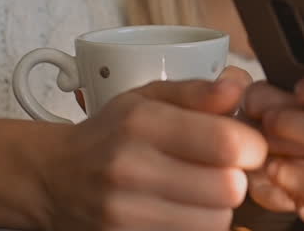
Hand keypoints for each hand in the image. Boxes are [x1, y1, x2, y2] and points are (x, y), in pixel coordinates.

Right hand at [39, 69, 266, 230]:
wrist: (52, 179)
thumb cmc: (111, 134)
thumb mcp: (148, 98)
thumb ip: (198, 91)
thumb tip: (240, 87)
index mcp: (142, 123)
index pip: (228, 143)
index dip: (251, 145)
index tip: (246, 145)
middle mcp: (131, 169)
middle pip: (229, 188)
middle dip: (235, 178)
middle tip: (221, 170)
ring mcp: (124, 214)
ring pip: (216, 222)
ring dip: (217, 208)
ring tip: (199, 192)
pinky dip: (196, 226)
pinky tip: (183, 210)